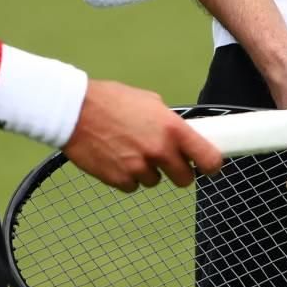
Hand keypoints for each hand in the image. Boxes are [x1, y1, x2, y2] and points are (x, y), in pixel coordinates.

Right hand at [63, 79, 225, 191]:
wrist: (74, 111)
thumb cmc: (110, 100)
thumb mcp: (149, 101)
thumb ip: (168, 121)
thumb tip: (180, 135)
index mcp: (172, 129)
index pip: (208, 158)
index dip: (212, 165)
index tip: (210, 165)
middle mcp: (159, 151)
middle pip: (185, 179)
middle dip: (179, 172)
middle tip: (167, 161)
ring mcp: (138, 168)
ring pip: (155, 182)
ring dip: (148, 171)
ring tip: (131, 151)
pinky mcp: (119, 179)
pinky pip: (132, 186)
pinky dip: (127, 177)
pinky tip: (117, 158)